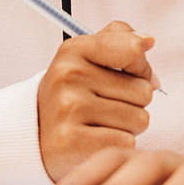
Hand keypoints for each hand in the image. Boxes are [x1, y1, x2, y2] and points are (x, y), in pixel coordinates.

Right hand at [37, 21, 158, 181]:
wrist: (35, 133)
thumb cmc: (73, 93)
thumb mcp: (87, 58)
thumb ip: (119, 41)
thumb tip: (148, 41)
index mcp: (74, 50)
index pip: (134, 50)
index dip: (141, 68)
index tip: (127, 75)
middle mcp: (68, 76)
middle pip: (144, 91)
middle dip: (133, 102)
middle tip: (105, 106)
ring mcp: (68, 109)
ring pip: (139, 119)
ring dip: (127, 126)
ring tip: (100, 123)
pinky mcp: (72, 142)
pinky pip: (127, 142)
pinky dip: (118, 144)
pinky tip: (96, 140)